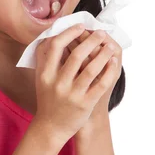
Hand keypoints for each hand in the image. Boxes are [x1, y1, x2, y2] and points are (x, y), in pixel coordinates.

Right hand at [33, 24, 118, 143]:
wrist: (51, 127)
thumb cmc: (49, 98)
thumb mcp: (42, 78)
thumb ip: (46, 57)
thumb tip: (59, 33)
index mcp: (45, 73)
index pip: (56, 45)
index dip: (69, 33)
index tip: (81, 27)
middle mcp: (57, 83)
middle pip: (76, 54)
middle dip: (91, 40)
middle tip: (100, 33)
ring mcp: (71, 94)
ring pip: (91, 68)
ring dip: (103, 54)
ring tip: (110, 46)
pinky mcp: (84, 104)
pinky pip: (100, 84)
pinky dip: (108, 71)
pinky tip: (113, 62)